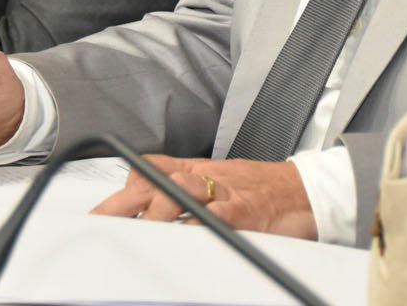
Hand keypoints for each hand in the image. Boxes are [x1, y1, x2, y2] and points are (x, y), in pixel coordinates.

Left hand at [92, 155, 316, 239]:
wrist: (307, 191)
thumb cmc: (263, 189)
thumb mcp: (220, 179)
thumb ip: (185, 184)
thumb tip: (147, 199)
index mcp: (196, 170)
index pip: (150, 169)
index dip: (122, 190)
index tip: (100, 214)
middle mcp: (205, 177)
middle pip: (154, 181)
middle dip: (124, 203)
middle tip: (101, 223)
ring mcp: (223, 193)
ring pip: (179, 194)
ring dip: (153, 213)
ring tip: (135, 231)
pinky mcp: (243, 212)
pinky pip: (213, 217)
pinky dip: (195, 225)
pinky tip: (179, 237)